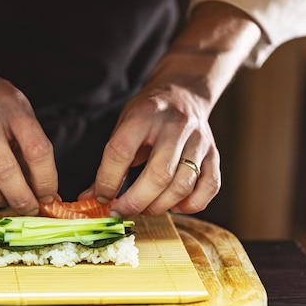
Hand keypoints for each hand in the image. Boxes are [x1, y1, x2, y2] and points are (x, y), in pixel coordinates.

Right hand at [0, 63, 57, 213]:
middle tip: (27, 208)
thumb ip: (31, 146)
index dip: (45, 180)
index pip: (37, 150)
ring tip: (2, 199)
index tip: (47, 196)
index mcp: (13, 108)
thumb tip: (43, 192)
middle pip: (5, 170)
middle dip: (20, 198)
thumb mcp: (20, 111)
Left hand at [84, 1, 260, 216]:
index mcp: (145, 114)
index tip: (102, 197)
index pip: (122, 151)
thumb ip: (109, 162)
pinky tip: (173, 204)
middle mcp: (176, 126)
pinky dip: (190, 205)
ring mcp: (199, 140)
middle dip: (135, 201)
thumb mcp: (123, 127)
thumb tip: (91, 198)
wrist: (183, 94)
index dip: (108, 180)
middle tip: (121, 211)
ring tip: (144, 208)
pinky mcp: (214, 154)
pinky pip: (209, 188)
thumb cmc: (148, 114)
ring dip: (160, 206)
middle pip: (158, 174)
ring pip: (183, 185)